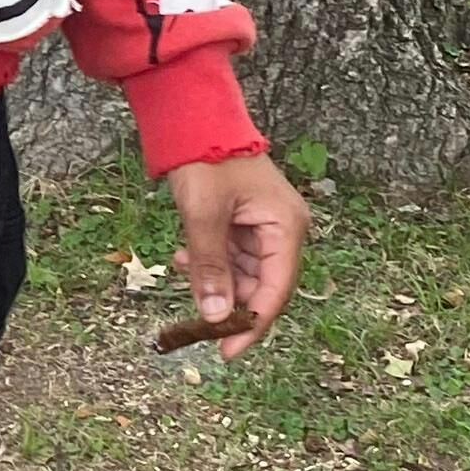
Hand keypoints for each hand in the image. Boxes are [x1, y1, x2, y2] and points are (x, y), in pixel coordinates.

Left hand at [165, 151, 309, 360]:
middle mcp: (282, 229)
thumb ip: (210, 268)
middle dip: (230, 306)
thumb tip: (216, 317)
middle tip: (196, 327)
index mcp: (285, 227)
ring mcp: (263, 226)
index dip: (253, 325)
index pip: (276, 291)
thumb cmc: (205, 159)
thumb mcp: (203, 216)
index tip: (227, 353)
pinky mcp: (244, 222)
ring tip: (184, 271)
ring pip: (243, 274)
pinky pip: (231, 257)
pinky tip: (183, 258)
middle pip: (262, 287)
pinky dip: (209, 264)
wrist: (193, 118)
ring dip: (214, 282)